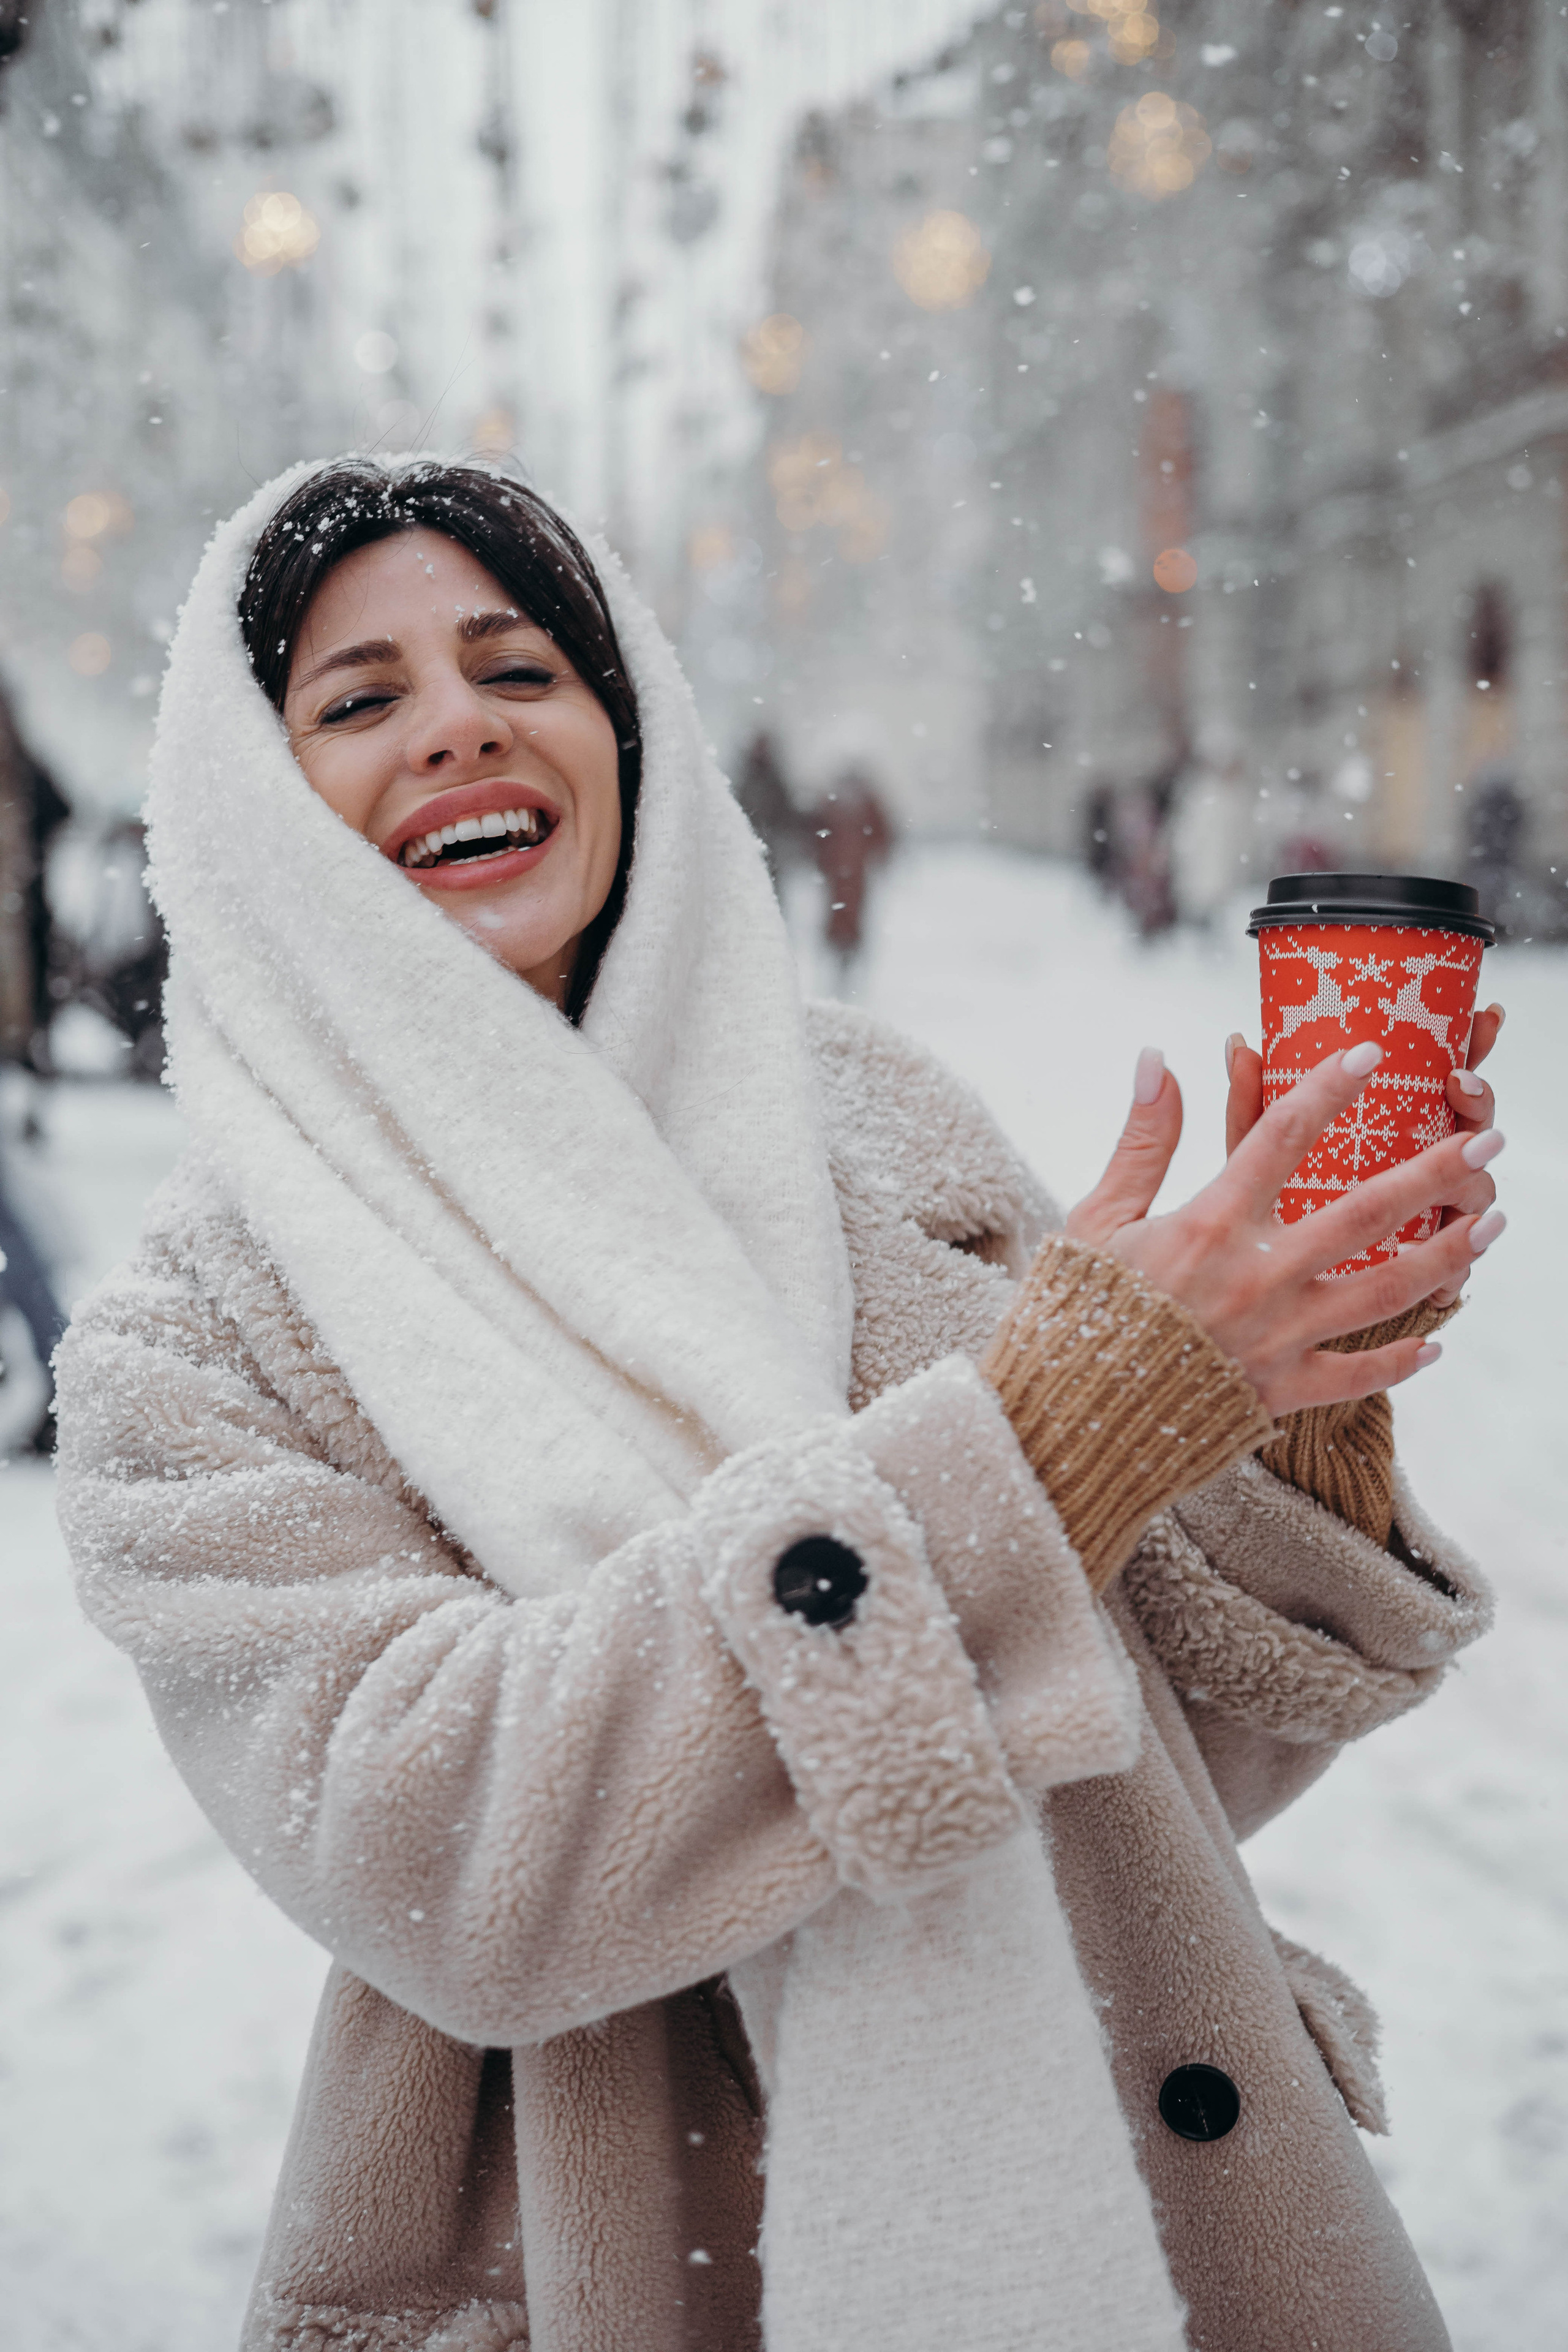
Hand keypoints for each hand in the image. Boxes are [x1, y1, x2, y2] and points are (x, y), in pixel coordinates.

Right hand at [1064, 1040, 1505, 1418]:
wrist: (1067, 1417)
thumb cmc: (1076, 1311)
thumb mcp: (1096, 1217)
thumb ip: (1142, 1140)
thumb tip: (1158, 1059)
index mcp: (1209, 1223)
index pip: (1283, 1136)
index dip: (1330, 1088)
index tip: (1374, 1054)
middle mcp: (1256, 1275)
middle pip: (1365, 1212)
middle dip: (1434, 1172)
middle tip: (1489, 1139)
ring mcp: (1276, 1337)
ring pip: (1383, 1291)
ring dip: (1445, 1256)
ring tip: (1490, 1226)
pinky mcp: (1279, 1391)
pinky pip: (1355, 1376)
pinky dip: (1398, 1362)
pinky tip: (1435, 1343)